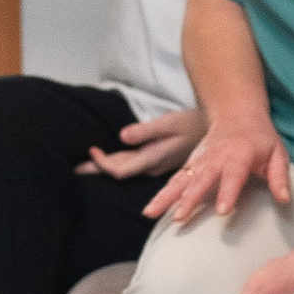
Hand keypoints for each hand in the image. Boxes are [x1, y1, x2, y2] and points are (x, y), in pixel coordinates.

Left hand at [78, 108, 202, 181]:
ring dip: (107, 166)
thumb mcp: (170, 123)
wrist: (218, 134)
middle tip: (74, 168)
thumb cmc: (192, 124)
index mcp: (153, 158)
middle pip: (120, 171)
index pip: (120, 169)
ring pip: (126, 169)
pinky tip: (111, 160)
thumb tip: (122, 136)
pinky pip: (134, 165)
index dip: (102, 164)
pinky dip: (119, 162)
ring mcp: (156, 165)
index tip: (90, 151)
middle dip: (97, 169)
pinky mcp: (159, 161)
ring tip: (87, 164)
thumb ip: (146, 131)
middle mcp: (153, 166)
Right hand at [148, 115, 292, 227]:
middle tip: (180, 217)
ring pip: (181, 180)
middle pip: (201, 179)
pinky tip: (151, 209)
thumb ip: (279, 177)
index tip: (223, 211)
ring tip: (151, 213)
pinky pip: (174, 180)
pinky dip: (161, 194)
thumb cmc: (260, 138)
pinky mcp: (190, 164)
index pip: (233, 175)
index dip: (228, 192)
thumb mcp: (277, 153)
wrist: (236, 113)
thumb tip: (284, 200)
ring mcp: (200, 161)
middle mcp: (216, 158)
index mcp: (240, 155)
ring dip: (166, 197)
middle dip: (189, 199)